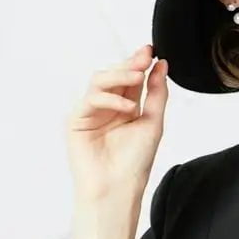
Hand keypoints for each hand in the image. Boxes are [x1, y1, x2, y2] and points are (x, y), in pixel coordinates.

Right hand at [65, 44, 168, 199]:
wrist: (118, 187)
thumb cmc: (135, 161)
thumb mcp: (154, 121)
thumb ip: (157, 93)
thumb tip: (161, 65)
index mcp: (126, 107)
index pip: (132, 79)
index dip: (140, 62)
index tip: (151, 50)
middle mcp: (108, 107)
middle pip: (115, 75)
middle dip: (129, 64)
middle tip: (144, 57)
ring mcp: (91, 112)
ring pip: (100, 81)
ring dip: (120, 75)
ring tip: (138, 77)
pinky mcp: (77, 121)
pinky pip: (91, 99)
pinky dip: (110, 99)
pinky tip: (128, 107)